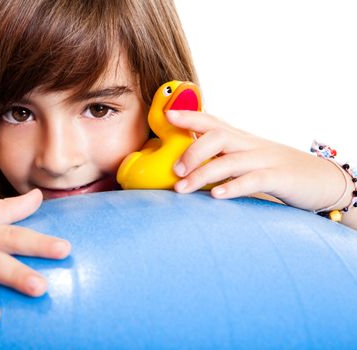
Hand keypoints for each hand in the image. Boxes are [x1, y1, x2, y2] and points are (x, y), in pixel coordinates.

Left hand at [166, 110, 348, 210]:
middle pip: (218, 136)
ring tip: (182, 188)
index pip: (212, 121)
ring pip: (230, 160)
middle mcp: (250, 145)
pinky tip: (216, 196)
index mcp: (240, 139)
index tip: (166, 115)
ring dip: (202, 174)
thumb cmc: (273, 169)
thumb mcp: (245, 158)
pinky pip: (254, 180)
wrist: (319, 179)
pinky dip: (233, 187)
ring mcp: (265, 160)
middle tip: (174, 171)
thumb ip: (219, 158)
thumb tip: (183, 166)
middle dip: (192, 151)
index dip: (189, 115)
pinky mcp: (280, 178)